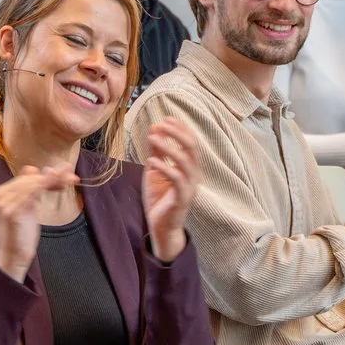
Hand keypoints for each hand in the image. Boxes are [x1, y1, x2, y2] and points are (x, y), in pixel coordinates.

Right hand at [0, 162, 78, 282]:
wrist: (13, 256)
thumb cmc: (21, 233)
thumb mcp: (26, 208)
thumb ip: (29, 190)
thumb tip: (33, 168)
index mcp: (0, 193)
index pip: (27, 177)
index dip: (47, 175)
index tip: (66, 173)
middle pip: (31, 179)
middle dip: (54, 176)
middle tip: (72, 176)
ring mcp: (3, 203)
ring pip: (33, 183)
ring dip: (54, 180)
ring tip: (70, 180)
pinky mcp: (11, 212)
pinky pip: (32, 193)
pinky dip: (47, 187)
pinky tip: (59, 187)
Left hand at [139, 118, 200, 262]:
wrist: (160, 226)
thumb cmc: (159, 197)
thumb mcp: (155, 170)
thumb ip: (157, 151)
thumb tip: (154, 128)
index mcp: (189, 167)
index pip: (190, 142)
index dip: (180, 128)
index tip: (166, 118)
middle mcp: (194, 175)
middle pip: (192, 147)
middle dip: (178, 133)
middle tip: (162, 124)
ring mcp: (190, 187)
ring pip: (185, 162)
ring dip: (169, 147)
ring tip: (153, 138)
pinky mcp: (182, 199)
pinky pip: (176, 179)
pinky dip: (164, 167)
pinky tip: (150, 160)